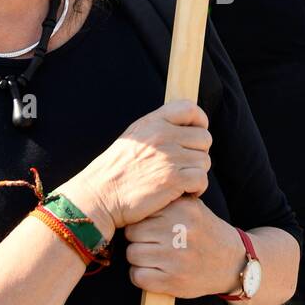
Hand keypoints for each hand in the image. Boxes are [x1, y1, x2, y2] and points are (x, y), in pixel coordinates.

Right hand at [74, 100, 211, 231]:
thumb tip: (183, 125)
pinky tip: (185, 192)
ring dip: (197, 172)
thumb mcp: (134, 137)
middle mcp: (163, 136)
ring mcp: (169, 157)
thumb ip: (157, 127)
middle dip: (198, 152)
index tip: (195, 134)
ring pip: (204, 160)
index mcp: (153, 122)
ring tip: (181, 180)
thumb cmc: (116, 169)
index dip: (199, 121)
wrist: (100, 195)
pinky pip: (202, 179)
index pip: (190, 109)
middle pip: (204, 138)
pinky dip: (197, 188)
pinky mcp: (173, 180)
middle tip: (185, 165)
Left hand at [124, 197, 245, 298]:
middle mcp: (179, 232)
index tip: (150, 228)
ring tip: (154, 258)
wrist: (233, 262)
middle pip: (132, 234)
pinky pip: (138, 276)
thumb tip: (135, 196)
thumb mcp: (192, 207)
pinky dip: (141, 276)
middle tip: (151, 244)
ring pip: (132, 255)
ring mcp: (176, 258)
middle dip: (138, 239)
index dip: (141, 222)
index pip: (140, 214)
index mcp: (182, 209)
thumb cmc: (205, 232)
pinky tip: (154, 272)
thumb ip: (167, 200)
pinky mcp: (173, 281)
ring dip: (139, 258)